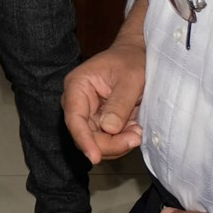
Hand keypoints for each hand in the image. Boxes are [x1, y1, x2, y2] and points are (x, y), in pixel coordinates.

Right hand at [62, 39, 145, 164]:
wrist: (137, 56)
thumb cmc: (132, 60)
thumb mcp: (131, 79)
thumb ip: (119, 103)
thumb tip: (109, 129)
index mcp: (77, 86)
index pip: (74, 118)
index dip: (83, 139)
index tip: (95, 157)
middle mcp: (78, 102)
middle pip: (85, 135)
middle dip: (109, 144)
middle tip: (135, 138)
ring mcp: (88, 114)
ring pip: (96, 142)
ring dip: (117, 144)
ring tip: (138, 132)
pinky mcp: (100, 122)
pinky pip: (107, 140)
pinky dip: (122, 141)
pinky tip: (136, 130)